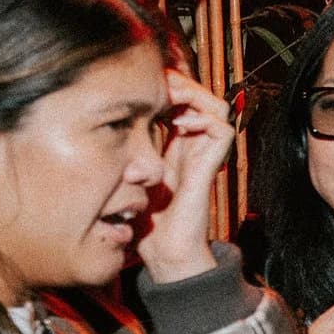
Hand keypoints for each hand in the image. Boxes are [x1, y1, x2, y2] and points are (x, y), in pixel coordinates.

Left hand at [140, 68, 236, 284]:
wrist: (162, 249)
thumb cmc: (144, 219)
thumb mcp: (129, 174)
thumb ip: (127, 151)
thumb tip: (110, 124)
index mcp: (177, 146)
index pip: (183, 103)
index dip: (171, 87)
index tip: (147, 83)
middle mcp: (194, 147)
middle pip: (204, 98)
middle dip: (183, 85)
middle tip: (161, 84)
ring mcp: (204, 156)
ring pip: (219, 108)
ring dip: (197, 98)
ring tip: (172, 99)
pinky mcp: (210, 167)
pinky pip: (223, 130)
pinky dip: (204, 120)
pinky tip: (180, 125)